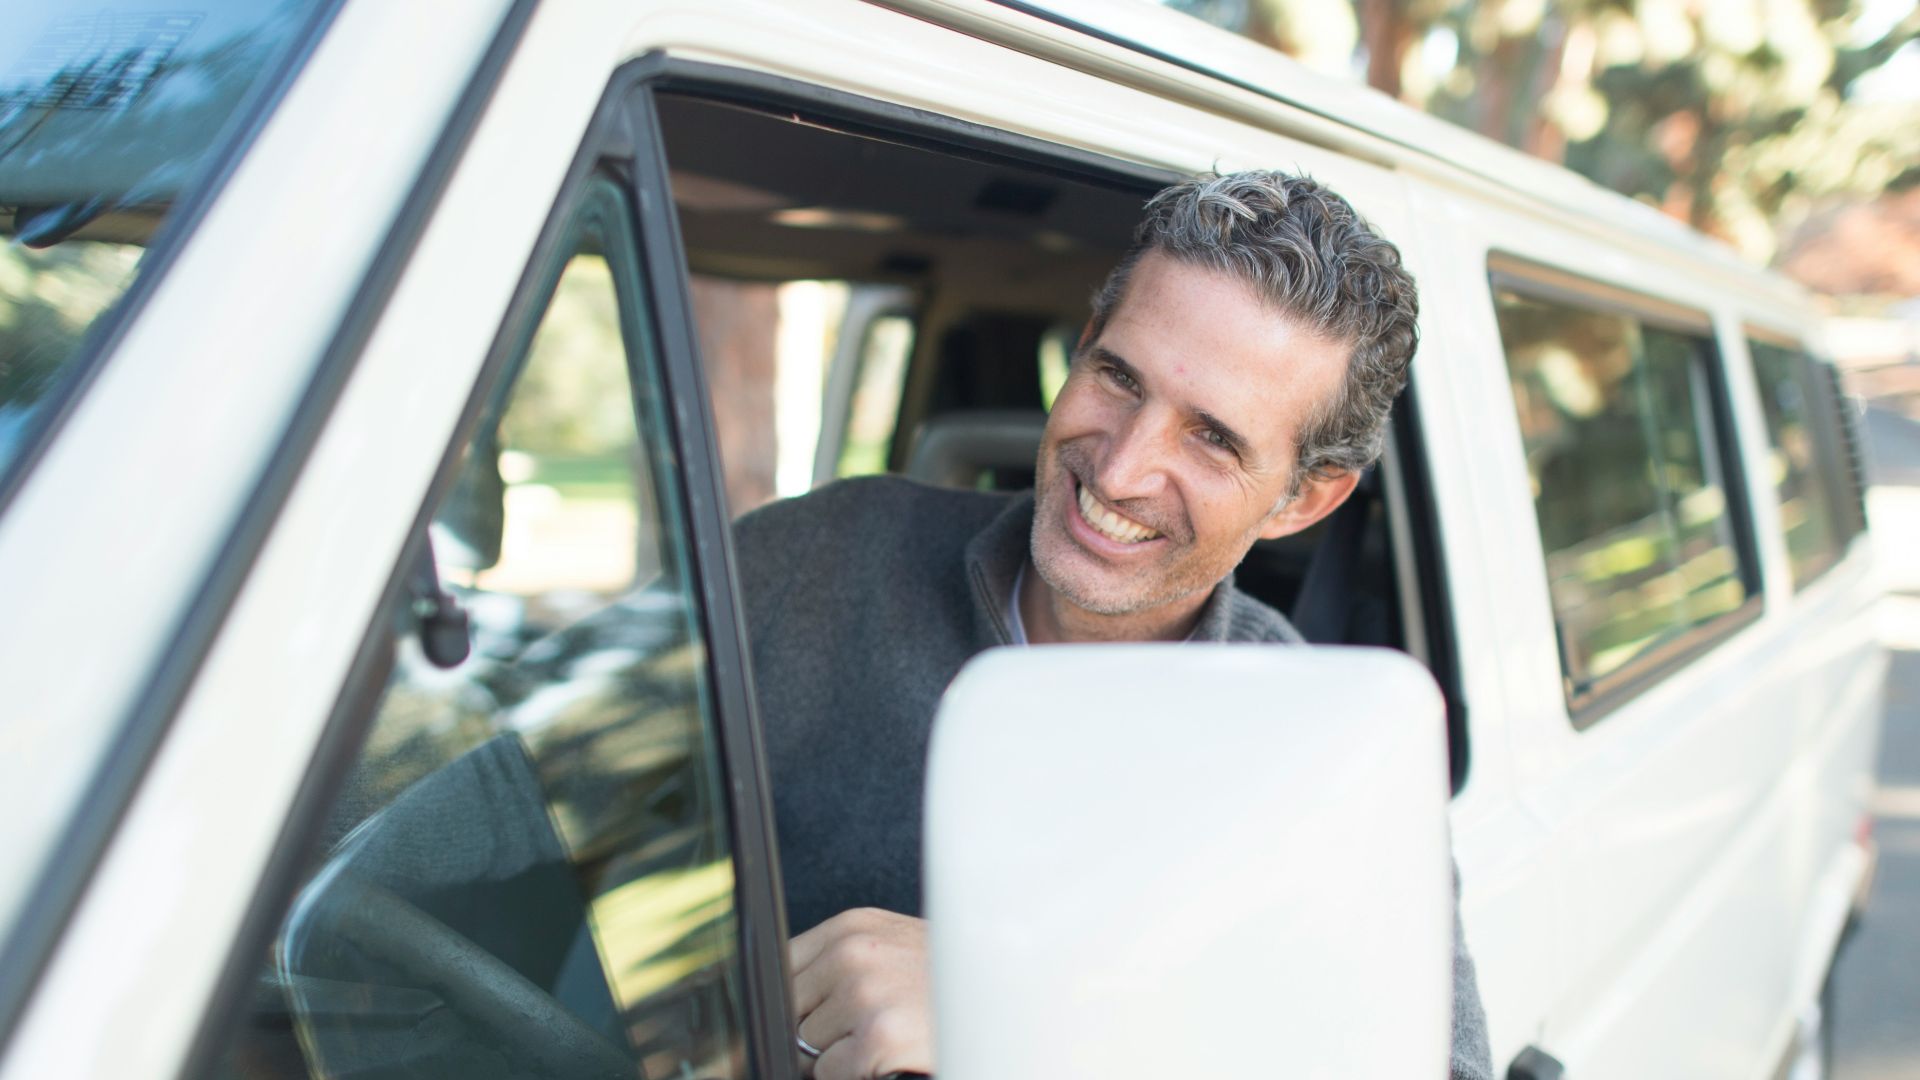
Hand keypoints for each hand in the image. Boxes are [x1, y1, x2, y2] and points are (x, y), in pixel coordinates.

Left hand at [790, 908, 934, 1079]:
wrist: (1005, 1001)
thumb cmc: (947, 981)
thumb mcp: (891, 947)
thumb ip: (840, 960)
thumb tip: (790, 1000)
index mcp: (852, 927)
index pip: (782, 964)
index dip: (794, 998)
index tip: (811, 1011)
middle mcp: (853, 953)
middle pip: (790, 1008)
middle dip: (815, 1028)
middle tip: (864, 1025)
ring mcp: (864, 994)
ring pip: (806, 1045)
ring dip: (837, 1053)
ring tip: (885, 1036)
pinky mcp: (877, 1036)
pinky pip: (828, 1072)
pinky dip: (852, 1074)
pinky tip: (889, 1056)